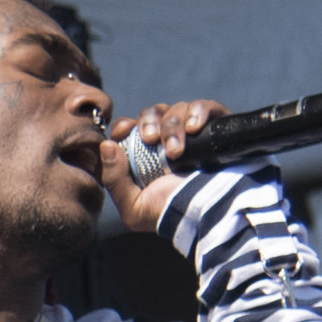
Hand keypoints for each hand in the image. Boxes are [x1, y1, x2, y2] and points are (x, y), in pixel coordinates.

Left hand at [103, 97, 228, 233]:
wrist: (210, 214)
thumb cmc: (172, 213)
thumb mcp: (134, 209)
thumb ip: (114, 180)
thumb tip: (106, 146)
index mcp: (145, 155)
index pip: (129, 128)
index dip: (124, 125)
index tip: (125, 130)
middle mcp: (167, 140)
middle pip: (152, 113)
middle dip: (149, 122)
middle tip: (151, 140)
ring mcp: (192, 132)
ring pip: (176, 109)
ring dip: (172, 127)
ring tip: (176, 152)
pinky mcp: (215, 126)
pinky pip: (204, 106)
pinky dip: (197, 112)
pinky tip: (195, 129)